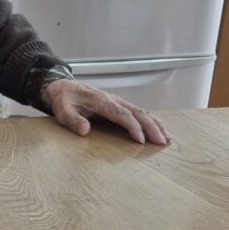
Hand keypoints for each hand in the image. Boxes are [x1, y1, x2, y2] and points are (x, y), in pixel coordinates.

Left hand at [41, 79, 169, 146]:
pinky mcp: (119, 105)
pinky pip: (138, 112)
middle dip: (151, 127)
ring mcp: (118, 101)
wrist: (63, 87)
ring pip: (141, 111)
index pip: (122, 114)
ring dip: (155, 124)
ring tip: (166, 138)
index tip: (140, 140)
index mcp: (101, 101)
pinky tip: (158, 129)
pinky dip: (150, 121)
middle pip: (137, 112)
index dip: (132, 127)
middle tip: (161, 141)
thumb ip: (72, 120)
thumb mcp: (62, 111)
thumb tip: (84, 130)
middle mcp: (113, 100)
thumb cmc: (64, 100)